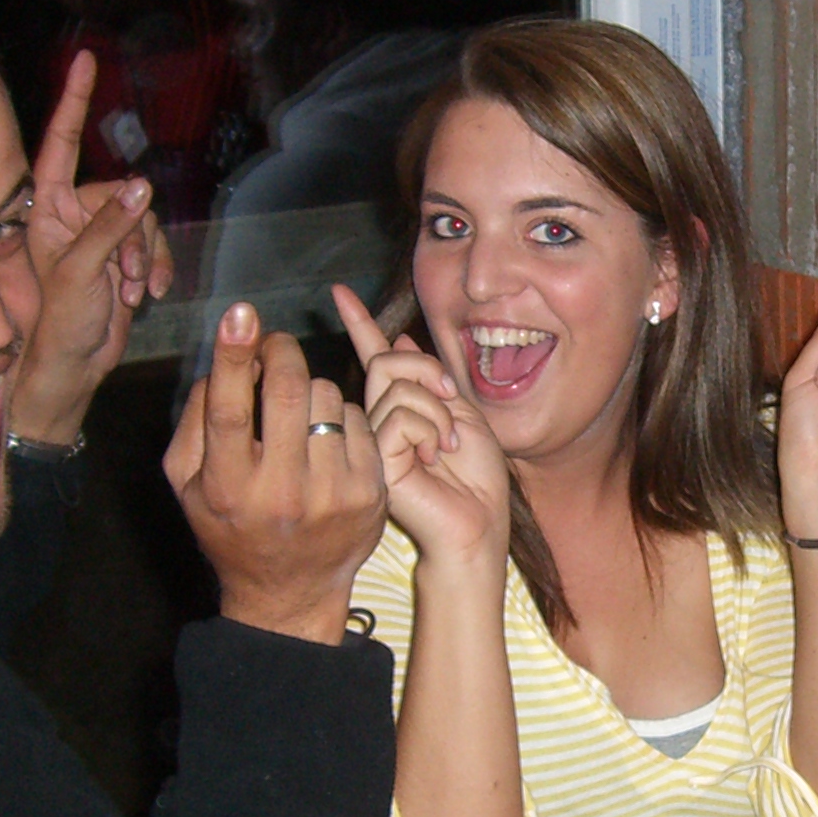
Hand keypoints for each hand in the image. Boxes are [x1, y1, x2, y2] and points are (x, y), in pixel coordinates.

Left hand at [7, 52, 177, 445]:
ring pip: (143, 221)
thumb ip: (111, 227)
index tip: (87, 61)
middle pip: (123, 193)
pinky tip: (146, 295)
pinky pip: (154, 245)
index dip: (73, 102)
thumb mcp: (81, 271)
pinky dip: (156, 269)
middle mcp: (72, 216)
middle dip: (136, 232)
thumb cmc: (58, 323)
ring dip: (147, 258)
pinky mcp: (123, 259)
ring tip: (132, 291)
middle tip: (127, 275)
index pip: (61, 144)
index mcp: (48, 209)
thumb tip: (142, 186)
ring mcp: (99, 237)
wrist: (73, 368)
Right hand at [166, 304, 385, 643]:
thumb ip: (195, 422)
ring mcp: (331, 493)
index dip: (235, 355)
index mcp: (227, 485)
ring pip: (329, 398)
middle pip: (291, 391)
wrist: (289, 593)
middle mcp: (281, 490)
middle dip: (284, 352)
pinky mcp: (369, 493)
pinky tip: (327, 440)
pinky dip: (340, 418)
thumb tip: (220, 364)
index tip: (242, 313)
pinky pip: (357, 421)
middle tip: (276, 345)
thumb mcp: (187, 484)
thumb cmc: (230, 526)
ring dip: (311, 389)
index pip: (230, 408)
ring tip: (299, 413)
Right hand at [334, 285, 511, 571]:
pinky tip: (434, 459)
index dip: (359, 322)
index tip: (340, 292)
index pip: (374, 356)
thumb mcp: (461, 413)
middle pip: (389, 361)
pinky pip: (399, 416)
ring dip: (437, 411)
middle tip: (453, 406)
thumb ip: (429, 380)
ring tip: (446, 446)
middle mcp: (377, 420)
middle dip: (430, 373)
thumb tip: (397, 337)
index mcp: (399, 407)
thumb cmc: (475, 478)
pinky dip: (429, 430)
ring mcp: (371, 440)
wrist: (477, 524)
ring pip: (397, 386)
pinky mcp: (374, 458)